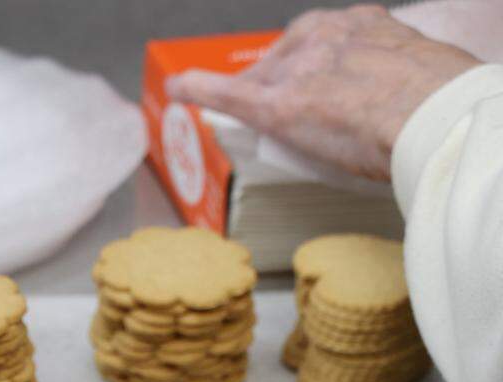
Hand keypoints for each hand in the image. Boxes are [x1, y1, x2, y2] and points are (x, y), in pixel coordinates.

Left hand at [165, 5, 477, 179]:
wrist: (431, 115)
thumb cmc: (438, 107)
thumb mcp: (423, 79)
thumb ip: (401, 88)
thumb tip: (403, 116)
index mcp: (366, 24)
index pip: (326, 42)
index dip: (318, 67)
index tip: (322, 82)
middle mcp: (326, 33)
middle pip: (287, 57)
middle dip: (284, 80)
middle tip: (296, 110)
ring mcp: (299, 67)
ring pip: (263, 80)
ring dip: (258, 99)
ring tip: (262, 121)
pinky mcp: (276, 104)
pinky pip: (226, 92)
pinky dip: (198, 90)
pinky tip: (179, 90)